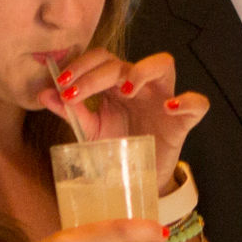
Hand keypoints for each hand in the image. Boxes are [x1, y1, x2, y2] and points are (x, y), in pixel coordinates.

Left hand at [47, 47, 208, 195]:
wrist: (137, 182)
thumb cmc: (116, 150)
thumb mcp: (90, 131)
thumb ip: (70, 112)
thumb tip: (43, 93)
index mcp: (116, 85)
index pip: (101, 59)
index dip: (81, 65)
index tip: (61, 84)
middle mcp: (140, 86)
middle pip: (123, 62)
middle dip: (96, 74)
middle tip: (76, 92)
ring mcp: (163, 99)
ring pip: (164, 64)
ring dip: (143, 70)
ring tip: (125, 89)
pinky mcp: (183, 121)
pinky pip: (197, 103)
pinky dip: (186, 101)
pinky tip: (169, 108)